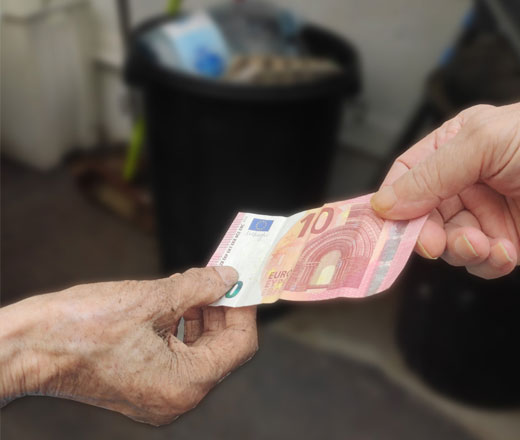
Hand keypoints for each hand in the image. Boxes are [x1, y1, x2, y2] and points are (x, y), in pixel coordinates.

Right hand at [0, 267, 256, 425]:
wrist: (24, 348)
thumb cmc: (79, 329)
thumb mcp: (150, 299)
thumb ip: (198, 287)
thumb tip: (227, 277)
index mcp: (183, 384)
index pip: (239, 345)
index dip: (243, 309)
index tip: (241, 280)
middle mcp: (175, 399)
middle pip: (221, 349)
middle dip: (221, 309)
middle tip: (219, 276)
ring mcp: (157, 396)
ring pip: (199, 351)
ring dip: (201, 315)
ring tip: (194, 284)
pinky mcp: (142, 387)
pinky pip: (177, 356)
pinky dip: (181, 327)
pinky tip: (175, 301)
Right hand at [372, 95, 519, 277]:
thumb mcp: (488, 142)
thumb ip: (432, 174)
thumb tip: (385, 203)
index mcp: (458, 145)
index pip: (408, 174)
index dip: (392, 200)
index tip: (382, 224)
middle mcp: (469, 180)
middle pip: (422, 215)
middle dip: (426, 232)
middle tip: (433, 243)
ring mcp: (488, 213)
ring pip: (448, 243)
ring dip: (460, 249)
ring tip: (484, 243)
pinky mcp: (508, 243)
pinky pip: (478, 262)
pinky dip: (485, 263)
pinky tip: (505, 252)